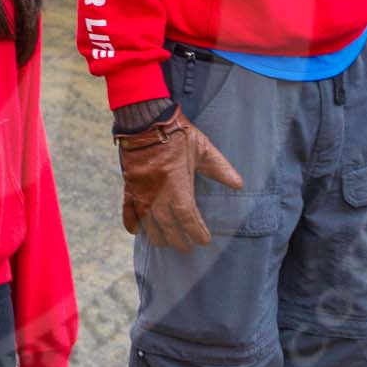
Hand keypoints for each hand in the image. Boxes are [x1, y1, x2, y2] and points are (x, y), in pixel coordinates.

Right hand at [116, 109, 243, 250]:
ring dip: (157, 236)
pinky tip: (136, 232)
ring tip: (165, 243)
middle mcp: (158, 194)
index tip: (204, 240)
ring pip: (148, 223)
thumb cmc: (177, 133)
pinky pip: (127, 211)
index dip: (196, 232)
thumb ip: (220, 168)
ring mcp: (141, 192)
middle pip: (168, 226)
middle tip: (186, 246)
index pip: (187, 218)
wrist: (146, 120)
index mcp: (177, 185)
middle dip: (178, 239)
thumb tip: (239, 184)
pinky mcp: (129, 186)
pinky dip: (131, 223)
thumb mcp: (202, 148)